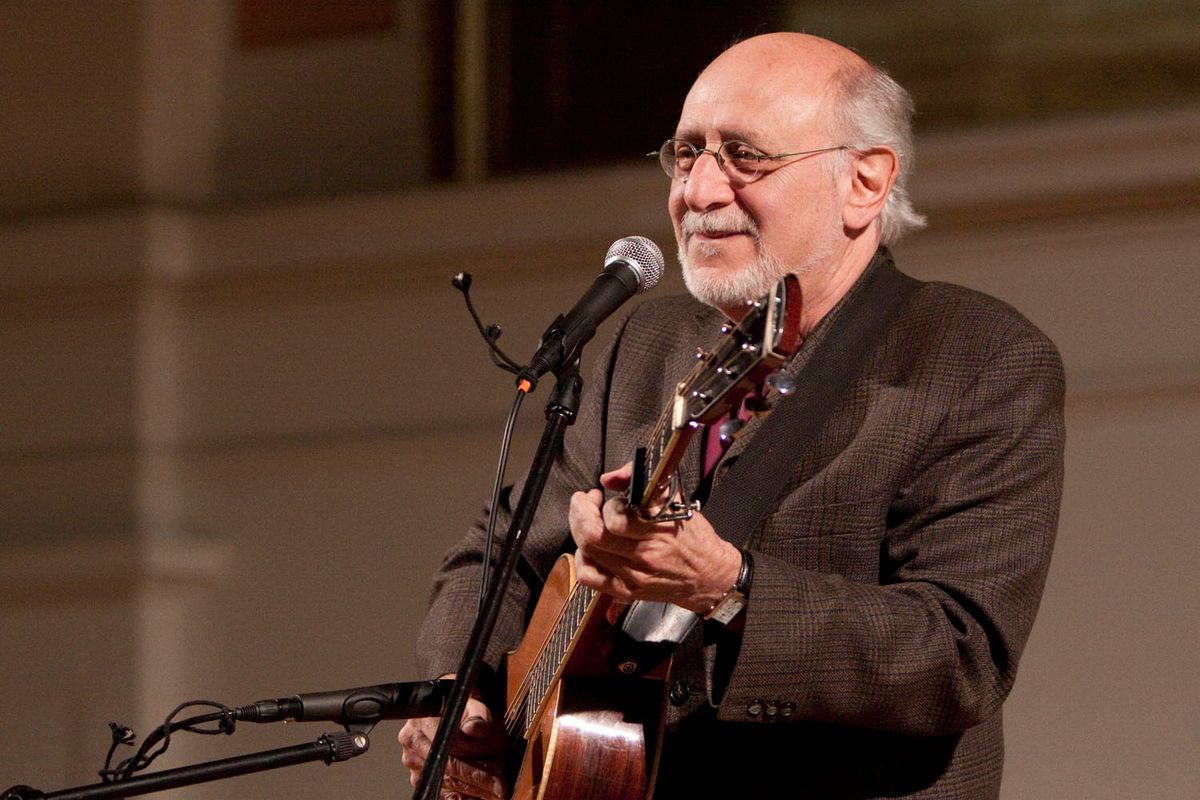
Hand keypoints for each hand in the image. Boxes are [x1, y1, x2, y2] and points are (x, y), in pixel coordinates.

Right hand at [398, 674, 506, 799]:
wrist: (449, 704)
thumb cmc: (463, 703)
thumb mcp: (474, 700)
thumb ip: (478, 714)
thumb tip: (475, 729)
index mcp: (423, 719)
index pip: (451, 744)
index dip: (475, 756)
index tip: (497, 768)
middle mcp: (413, 741)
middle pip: (448, 767)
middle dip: (479, 779)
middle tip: (501, 787)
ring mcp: (414, 761)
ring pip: (446, 783)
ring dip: (473, 789)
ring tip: (494, 790)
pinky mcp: (419, 776)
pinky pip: (440, 792)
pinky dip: (461, 796)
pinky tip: (478, 796)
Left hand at [568, 462, 741, 614]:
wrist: (710, 576)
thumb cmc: (693, 537)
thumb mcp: (676, 500)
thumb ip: (642, 480)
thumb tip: (610, 478)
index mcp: (658, 529)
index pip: (615, 518)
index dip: (604, 504)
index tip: (606, 496)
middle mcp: (645, 554)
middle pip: (593, 535)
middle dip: (580, 512)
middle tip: (584, 501)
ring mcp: (634, 575)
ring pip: (588, 552)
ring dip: (579, 529)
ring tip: (587, 519)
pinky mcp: (628, 591)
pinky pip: (590, 578)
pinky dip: (582, 559)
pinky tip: (589, 548)